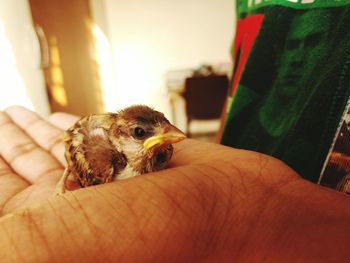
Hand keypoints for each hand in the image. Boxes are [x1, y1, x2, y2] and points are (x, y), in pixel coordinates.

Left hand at [0, 106, 348, 261]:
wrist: (244, 218)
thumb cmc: (155, 237)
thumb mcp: (47, 245)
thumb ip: (13, 238)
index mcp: (62, 236)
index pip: (11, 199)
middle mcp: (86, 214)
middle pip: (36, 175)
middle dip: (15, 148)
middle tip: (4, 119)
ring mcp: (118, 186)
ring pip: (68, 152)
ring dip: (43, 133)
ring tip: (24, 113)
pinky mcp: (146, 161)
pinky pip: (105, 138)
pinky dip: (84, 126)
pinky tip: (67, 116)